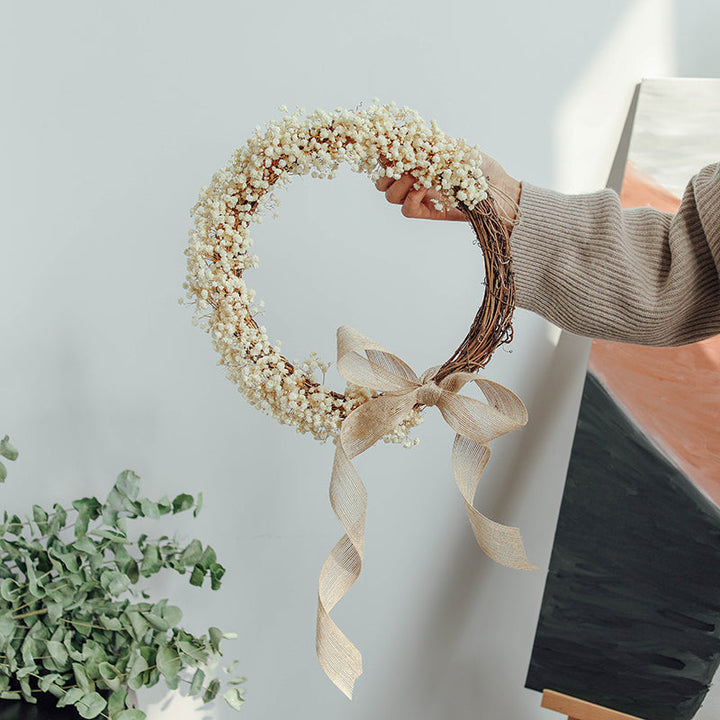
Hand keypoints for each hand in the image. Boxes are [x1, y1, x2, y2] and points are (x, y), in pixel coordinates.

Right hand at [375, 153, 520, 227]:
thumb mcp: (457, 148)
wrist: (500, 192)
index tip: (385, 142)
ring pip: (390, 195)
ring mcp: (421, 197)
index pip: (388, 157)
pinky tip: (425, 188)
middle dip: (385, 170)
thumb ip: (435, 142)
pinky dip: (411, 197)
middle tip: (400, 163)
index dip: (382, 151)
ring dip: (399, 183)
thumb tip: (415, 133)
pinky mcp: (429, 212)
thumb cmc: (482, 168)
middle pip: (381, 179)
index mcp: (418, 162)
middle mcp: (415, 179)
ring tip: (416, 176)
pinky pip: (407, 210)